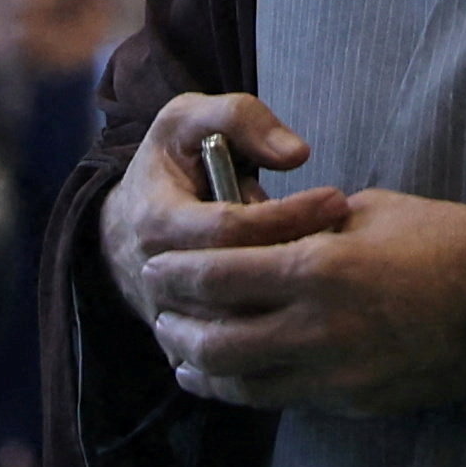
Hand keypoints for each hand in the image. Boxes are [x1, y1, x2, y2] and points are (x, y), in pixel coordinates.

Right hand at [96, 92, 335, 338]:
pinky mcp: (181, 343)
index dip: (287, 214)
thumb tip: (295, 154)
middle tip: (345, 231)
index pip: (230, 228)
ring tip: (335, 261)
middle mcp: (157, 275)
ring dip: (292, 294)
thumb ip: (239, 117)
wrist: (120, 223)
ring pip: (241, 320)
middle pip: (239, 281)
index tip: (335, 198)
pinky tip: (309, 299)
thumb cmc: (167, 164)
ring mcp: (168, 315)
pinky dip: (274, 329)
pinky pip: (234, 349)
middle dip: (298, 255)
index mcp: (157, 220)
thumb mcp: (189, 117)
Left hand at [140, 187, 465, 417]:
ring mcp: (333, 373)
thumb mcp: (371, 211)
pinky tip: (233, 376)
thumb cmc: (445, 242)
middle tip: (159, 311)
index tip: (155, 266)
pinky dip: (246, 388)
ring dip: (202, 367)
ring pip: (240, 384)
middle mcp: (316, 326)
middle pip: (214, 339)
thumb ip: (311, 228)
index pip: (219, 274)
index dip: (177, 272)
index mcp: (318, 265)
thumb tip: (268, 235)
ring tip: (183, 353)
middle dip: (176, 325)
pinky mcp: (352, 402)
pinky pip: (282, 399)